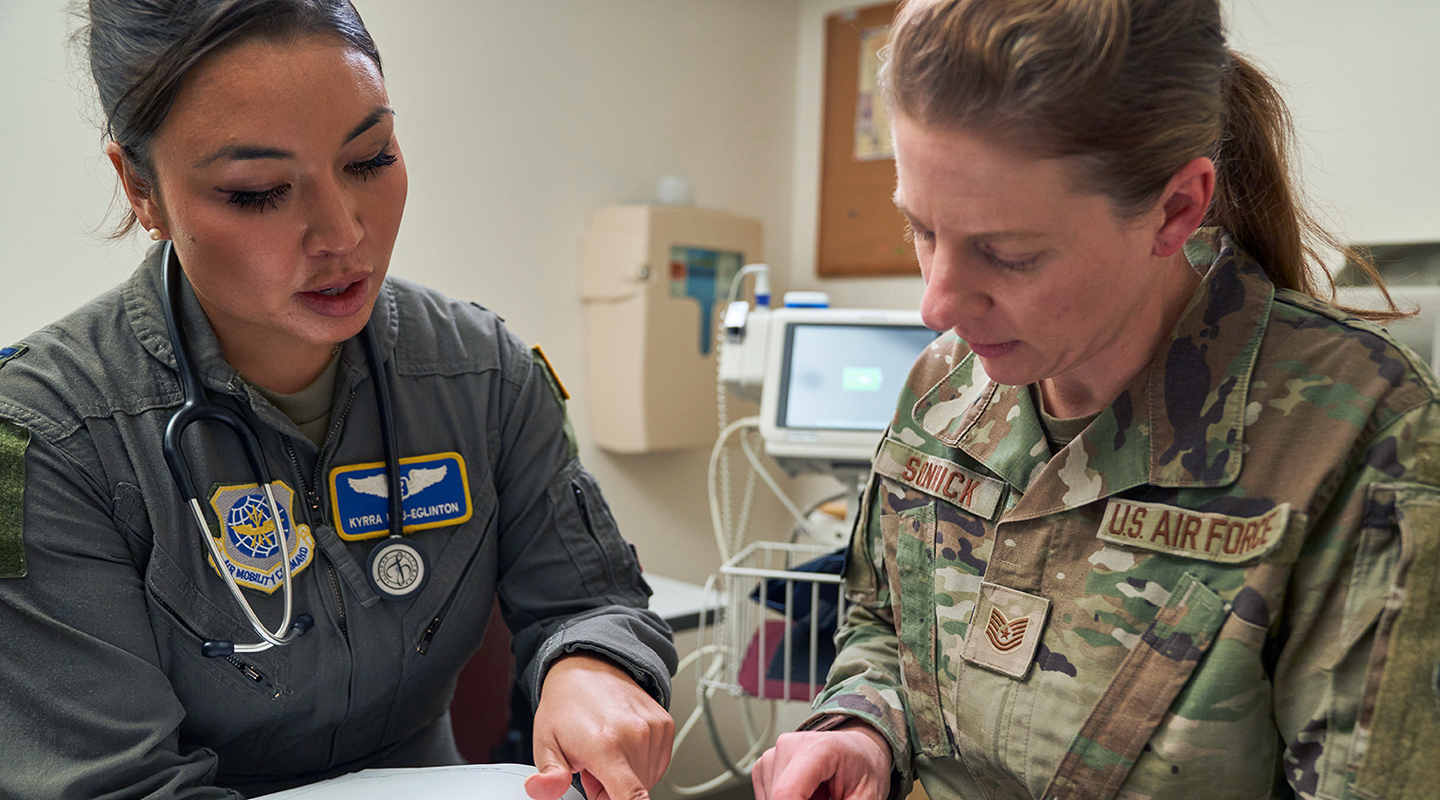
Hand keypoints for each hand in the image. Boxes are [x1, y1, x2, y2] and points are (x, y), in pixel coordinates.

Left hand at [523, 652, 673, 799]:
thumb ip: (549, 775)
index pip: (632, 797)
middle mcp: (635, 735)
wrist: (588, 665)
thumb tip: (540, 789)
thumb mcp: (546, 742)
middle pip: (634, 793)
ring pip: (646, 780)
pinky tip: (622, 746)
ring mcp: (654, 729)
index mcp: (605, 745)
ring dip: (626, 777)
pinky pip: (657, 764)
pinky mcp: (665, 725)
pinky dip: (640, 764)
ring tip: (606, 753)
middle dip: (611, 792)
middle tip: (592, 770)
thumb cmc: (566, 704)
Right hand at [752, 722, 891, 799]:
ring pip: (770, 798)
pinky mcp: (764, 764)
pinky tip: (804, 793)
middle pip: (777, 798)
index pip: (786, 793)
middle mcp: (791, 745)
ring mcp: (774, 753)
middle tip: (826, 797)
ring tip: (819, 795)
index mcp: (819, 749)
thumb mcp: (866, 798)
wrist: (859, 752)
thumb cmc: (863, 770)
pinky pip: (766, 796)